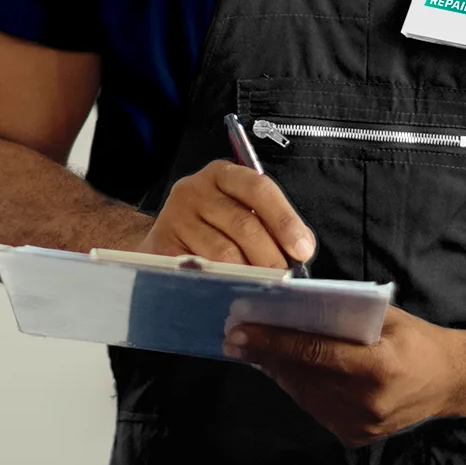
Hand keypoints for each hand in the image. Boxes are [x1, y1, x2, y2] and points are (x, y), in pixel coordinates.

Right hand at [137, 162, 315, 268]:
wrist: (165, 238)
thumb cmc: (214, 225)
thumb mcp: (241, 210)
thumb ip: (271, 224)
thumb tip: (301, 250)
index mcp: (222, 174)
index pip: (259, 189)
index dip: (284, 220)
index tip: (302, 249)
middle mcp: (195, 189)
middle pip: (243, 224)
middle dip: (271, 255)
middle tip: (285, 277)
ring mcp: (175, 217)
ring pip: (224, 252)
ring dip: (250, 273)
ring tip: (263, 285)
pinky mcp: (163, 247)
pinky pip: (202, 270)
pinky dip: (223, 282)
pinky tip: (235, 290)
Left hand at [225, 306, 465, 444]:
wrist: (451, 383)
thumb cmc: (418, 341)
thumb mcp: (387, 317)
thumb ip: (345, 316)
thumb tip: (293, 308)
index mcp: (379, 367)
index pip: (314, 353)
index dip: (274, 342)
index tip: (241, 331)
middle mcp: (368, 402)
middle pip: (302, 375)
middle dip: (266, 355)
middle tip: (235, 337)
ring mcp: (361, 425)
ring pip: (303, 395)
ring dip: (276, 372)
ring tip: (254, 351)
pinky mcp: (356, 438)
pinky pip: (316, 409)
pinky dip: (298, 388)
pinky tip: (284, 371)